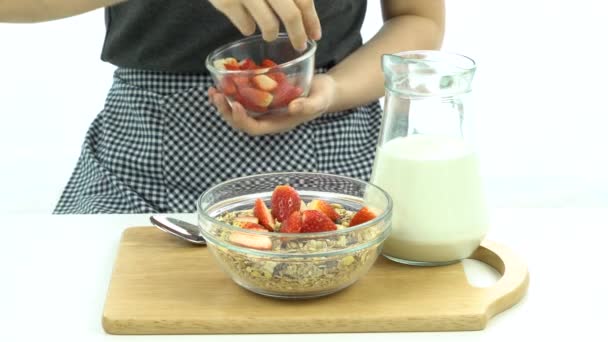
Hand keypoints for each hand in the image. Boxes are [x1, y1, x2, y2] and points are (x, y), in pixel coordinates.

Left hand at [208, 74, 336, 135]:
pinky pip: (242, 98)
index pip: (254, 128)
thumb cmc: (322, 96)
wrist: (323, 90)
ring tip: (212, 91)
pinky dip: (230, 91)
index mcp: (277, 123)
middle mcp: (267, 118)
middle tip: (217, 95)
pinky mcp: (261, 97)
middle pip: (241, 122)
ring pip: (237, 111)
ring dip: (223, 103)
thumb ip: (308, 105)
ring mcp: (262, 109)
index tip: (236, 105)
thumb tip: (293, 107)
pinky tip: (222, 81)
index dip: (242, 120)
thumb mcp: (319, 100)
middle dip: (226, 111)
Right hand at [209, 0, 321, 49]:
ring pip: (269, 24)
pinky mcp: (226, 2)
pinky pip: (246, 26)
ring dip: (272, 33)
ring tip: (270, 34)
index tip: (315, 36)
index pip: (304, 0)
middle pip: (291, 15)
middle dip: (297, 35)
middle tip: (299, 45)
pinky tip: (250, 27)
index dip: (311, 20)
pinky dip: (249, 29)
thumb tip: (305, 16)